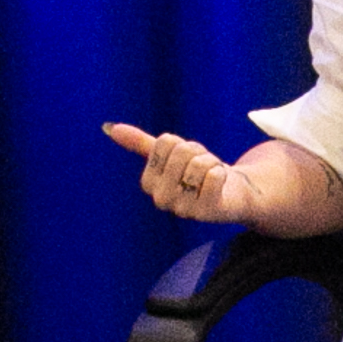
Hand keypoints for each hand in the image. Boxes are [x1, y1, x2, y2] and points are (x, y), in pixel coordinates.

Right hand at [105, 123, 263, 223]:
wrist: (232, 196)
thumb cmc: (199, 174)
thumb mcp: (170, 155)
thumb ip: (141, 143)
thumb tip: (110, 128)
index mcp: (148, 183)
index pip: (165, 142)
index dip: (182, 144)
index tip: (187, 160)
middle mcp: (162, 199)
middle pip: (182, 151)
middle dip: (199, 153)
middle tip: (203, 168)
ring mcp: (183, 209)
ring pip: (199, 164)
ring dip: (212, 163)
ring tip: (212, 176)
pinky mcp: (207, 213)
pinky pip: (214, 176)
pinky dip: (222, 174)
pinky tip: (220, 186)